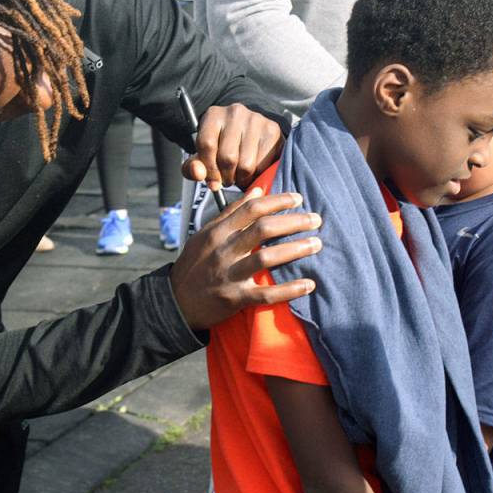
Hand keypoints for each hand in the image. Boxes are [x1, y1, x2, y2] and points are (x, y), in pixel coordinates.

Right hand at [170, 188, 321, 330]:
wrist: (175, 302)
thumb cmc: (194, 265)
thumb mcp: (205, 234)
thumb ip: (231, 213)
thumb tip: (257, 190)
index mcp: (218, 232)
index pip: (251, 209)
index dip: (278, 201)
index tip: (298, 198)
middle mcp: (224, 251)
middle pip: (263, 229)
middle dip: (294, 222)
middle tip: (316, 219)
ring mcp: (229, 275)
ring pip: (267, 258)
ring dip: (296, 249)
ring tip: (317, 244)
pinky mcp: (234, 299)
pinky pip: (266, 294)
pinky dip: (289, 290)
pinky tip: (309, 284)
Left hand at [181, 103, 283, 190]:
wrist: (250, 131)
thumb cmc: (222, 146)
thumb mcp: (203, 155)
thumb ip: (193, 167)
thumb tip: (198, 174)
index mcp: (213, 115)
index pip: (207, 145)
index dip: (209, 169)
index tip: (212, 181)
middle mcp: (235, 113)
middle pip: (228, 158)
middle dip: (226, 176)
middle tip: (228, 179)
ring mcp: (256, 120)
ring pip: (246, 165)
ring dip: (242, 178)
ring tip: (239, 175)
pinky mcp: (273, 130)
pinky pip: (263, 165)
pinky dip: (257, 175)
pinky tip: (253, 170)